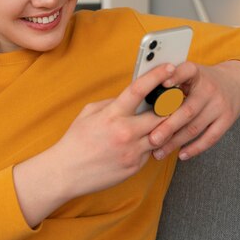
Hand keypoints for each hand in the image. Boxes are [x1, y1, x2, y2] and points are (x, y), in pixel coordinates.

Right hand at [13, 63, 174, 226]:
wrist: (67, 172)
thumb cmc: (76, 141)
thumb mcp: (88, 113)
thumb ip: (111, 103)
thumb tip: (131, 97)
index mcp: (112, 115)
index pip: (139, 89)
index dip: (156, 76)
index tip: (168, 67)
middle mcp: (125, 132)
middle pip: (161, 114)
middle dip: (168, 107)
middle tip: (172, 100)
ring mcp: (132, 151)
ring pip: (161, 135)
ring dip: (161, 128)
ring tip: (158, 122)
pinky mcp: (135, 166)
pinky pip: (151, 152)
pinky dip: (149, 145)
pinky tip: (139, 143)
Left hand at [150, 60, 239, 160]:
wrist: (235, 83)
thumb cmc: (200, 80)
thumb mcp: (188, 73)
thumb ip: (170, 80)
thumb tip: (142, 96)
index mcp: (195, 72)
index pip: (185, 71)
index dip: (174, 77)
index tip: (161, 83)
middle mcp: (209, 88)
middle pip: (187, 110)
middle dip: (168, 126)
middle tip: (151, 140)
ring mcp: (220, 105)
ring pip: (195, 127)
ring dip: (176, 142)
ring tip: (159, 152)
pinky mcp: (227, 119)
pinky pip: (210, 138)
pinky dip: (195, 148)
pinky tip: (181, 155)